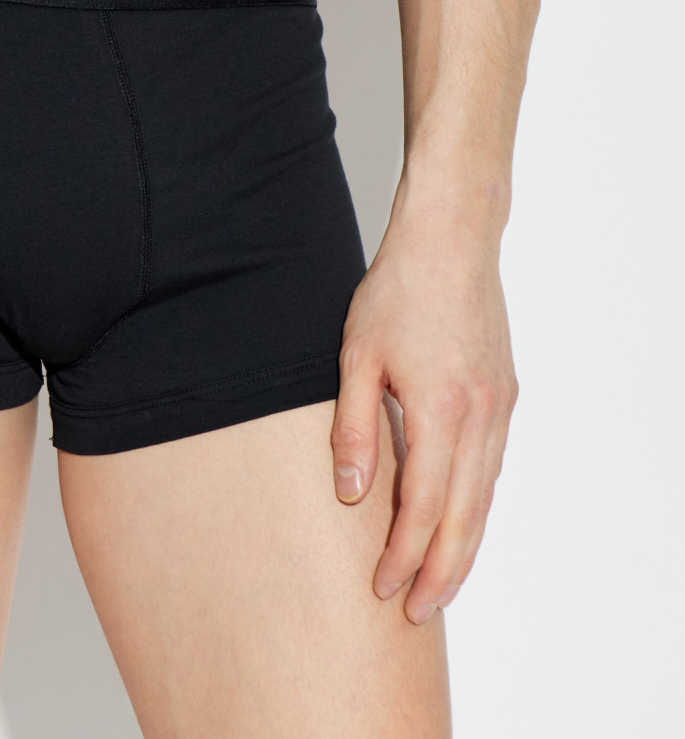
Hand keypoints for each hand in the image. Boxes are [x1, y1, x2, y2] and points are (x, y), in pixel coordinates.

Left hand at [330, 209, 517, 622]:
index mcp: (439, 409)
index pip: (422, 506)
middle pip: (464, 518)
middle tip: (416, 614)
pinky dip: (477, 507)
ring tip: (439, 585)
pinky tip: (459, 522)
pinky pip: (492, 469)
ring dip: (462, 547)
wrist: (451, 240)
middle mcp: (479, 417)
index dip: (403, 555)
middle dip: (440, 573)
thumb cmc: (398, 290)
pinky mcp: (504, 395)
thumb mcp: (356, 356)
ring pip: (484, 499)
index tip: (382, 588)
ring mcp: (498, 407)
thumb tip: (350, 493)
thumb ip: (354, 429)